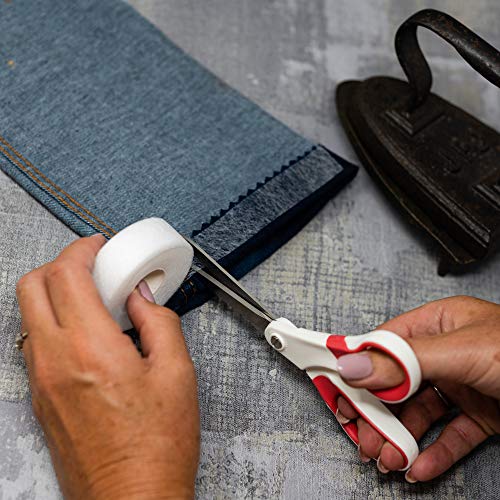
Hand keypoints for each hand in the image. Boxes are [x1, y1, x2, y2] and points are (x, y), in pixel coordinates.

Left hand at [16, 235, 199, 498]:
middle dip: (59, 263)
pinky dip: (55, 323)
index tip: (98, 246)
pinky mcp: (41, 398)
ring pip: (29, 314)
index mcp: (91, 348)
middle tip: (93, 266)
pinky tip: (89, 335)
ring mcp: (41, 381)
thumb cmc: (156, 446)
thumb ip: (158, 321)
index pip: (66, 275)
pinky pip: (35, 343)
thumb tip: (143, 297)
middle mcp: (55, 361)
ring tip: (95, 301)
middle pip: (31, 286)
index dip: (82, 249)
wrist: (132, 499)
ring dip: (55, 294)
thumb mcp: (176, 372)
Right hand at [335, 296, 499, 481]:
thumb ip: (406, 362)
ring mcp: (464, 386)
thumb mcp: (465, 353)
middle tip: (362, 434)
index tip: (336, 387)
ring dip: (399, 438)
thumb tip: (355, 364)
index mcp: (439, 324)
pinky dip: (430, 454)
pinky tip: (418, 467)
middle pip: (396, 383)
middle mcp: (448, 354)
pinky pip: (447, 436)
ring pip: (418, 413)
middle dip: (376, 412)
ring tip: (388, 457)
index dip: (357, 366)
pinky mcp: (482, 416)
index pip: (384, 344)